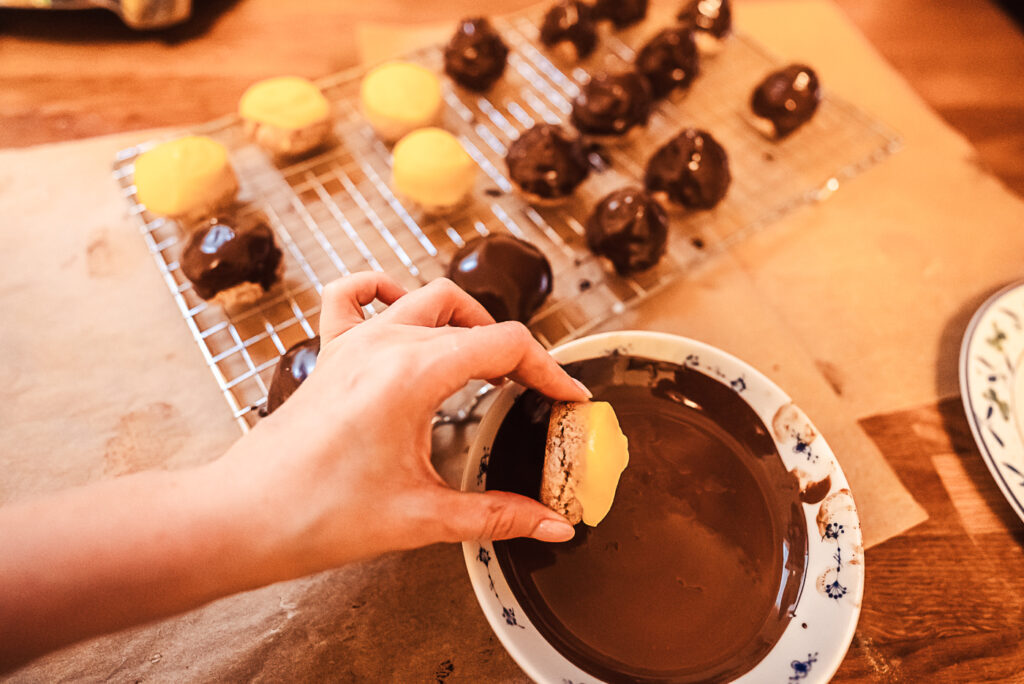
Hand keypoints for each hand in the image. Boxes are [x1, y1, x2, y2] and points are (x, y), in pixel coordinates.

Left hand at [213, 273, 588, 579]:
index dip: (549, 370)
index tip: (567, 398)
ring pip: (425, 297)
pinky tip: (404, 314)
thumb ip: (497, 516)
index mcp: (414, 375)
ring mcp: (352, 343)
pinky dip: (387, 292)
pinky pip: (355, 295)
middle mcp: (384, 344)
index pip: (505, 346)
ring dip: (465, 318)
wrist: (241, 519)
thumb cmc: (317, 516)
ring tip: (482, 359)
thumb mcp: (422, 517)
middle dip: (513, 352)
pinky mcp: (329, 355)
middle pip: (474, 319)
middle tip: (529, 393)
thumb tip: (552, 527)